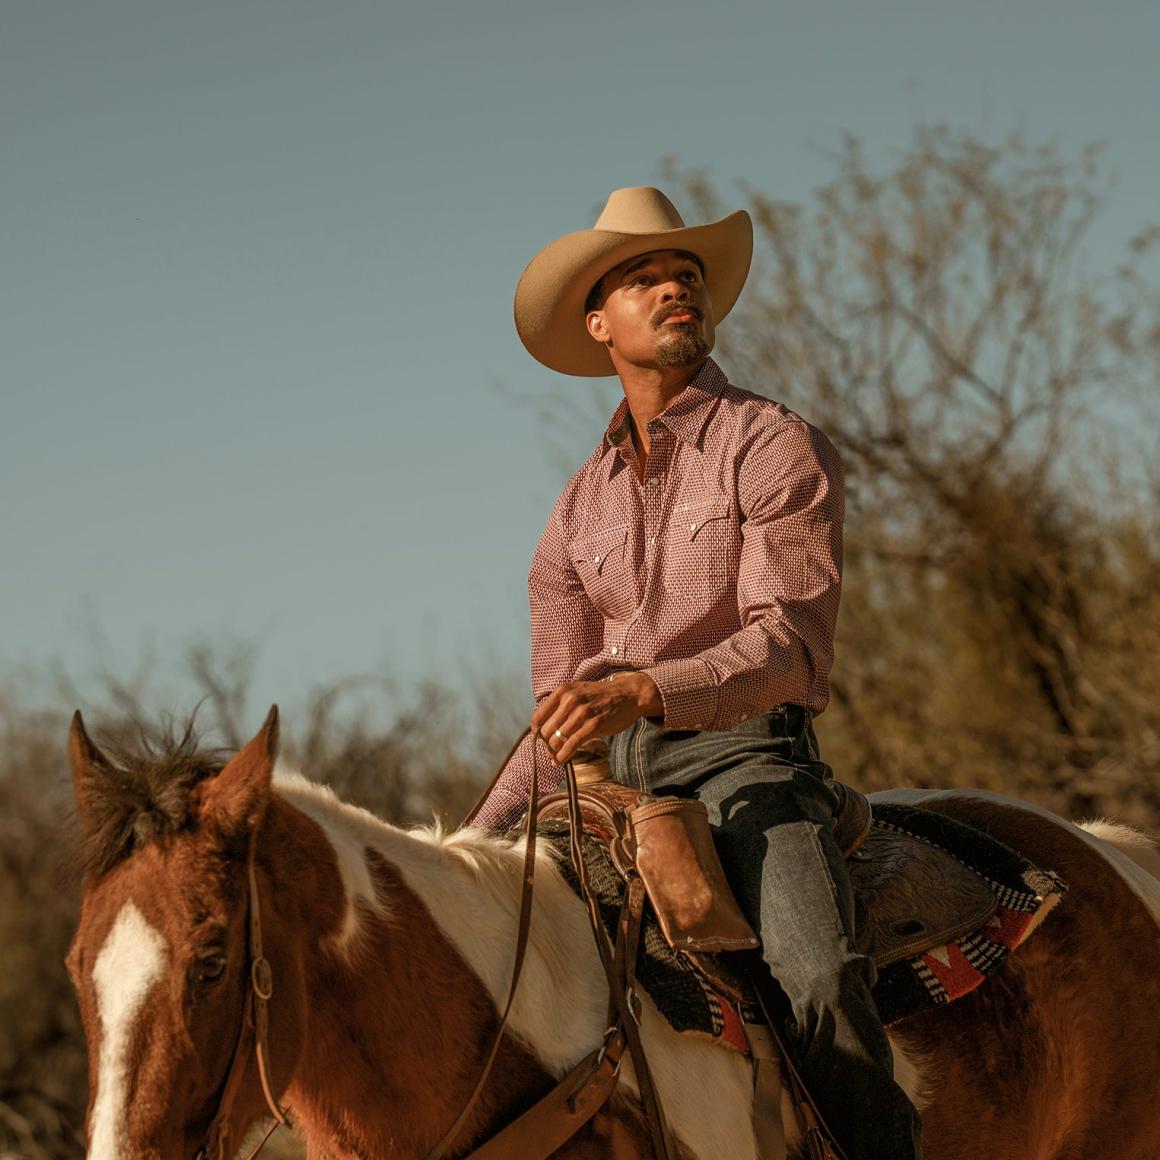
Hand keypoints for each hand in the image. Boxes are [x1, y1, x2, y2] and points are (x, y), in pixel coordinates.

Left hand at [532, 673, 663, 765]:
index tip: (541, 739)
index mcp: (563, 691)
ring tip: (555, 758)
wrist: (628, 695)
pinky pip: (570, 746)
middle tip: (551, 750)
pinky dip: (563, 756)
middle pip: (545, 730)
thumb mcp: (577, 691)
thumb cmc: (601, 696)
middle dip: (546, 744)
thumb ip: (560, 704)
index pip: (538, 716)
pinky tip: (560, 761)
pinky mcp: (593, 726)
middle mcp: (570, 700)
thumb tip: (542, 726)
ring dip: (553, 752)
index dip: (537, 731)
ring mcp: (582, 713)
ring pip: (556, 740)